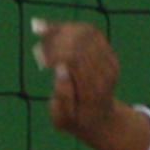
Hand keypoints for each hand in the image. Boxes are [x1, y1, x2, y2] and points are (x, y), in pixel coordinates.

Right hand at [33, 20, 119, 139]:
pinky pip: (90, 32)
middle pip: (81, 41)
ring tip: (42, 33)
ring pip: (86, 32)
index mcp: (93, 89)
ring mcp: (110, 61)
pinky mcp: (109, 53)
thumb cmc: (76, 120)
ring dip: (62, 30)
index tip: (39, 56)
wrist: (101, 119)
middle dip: (57, 38)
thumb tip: (61, 68)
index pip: (75, 58)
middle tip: (39, 46)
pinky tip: (51, 29)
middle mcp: (106, 72)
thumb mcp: (63, 119)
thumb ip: (61, 97)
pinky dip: (69, 28)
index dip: (55, 51)